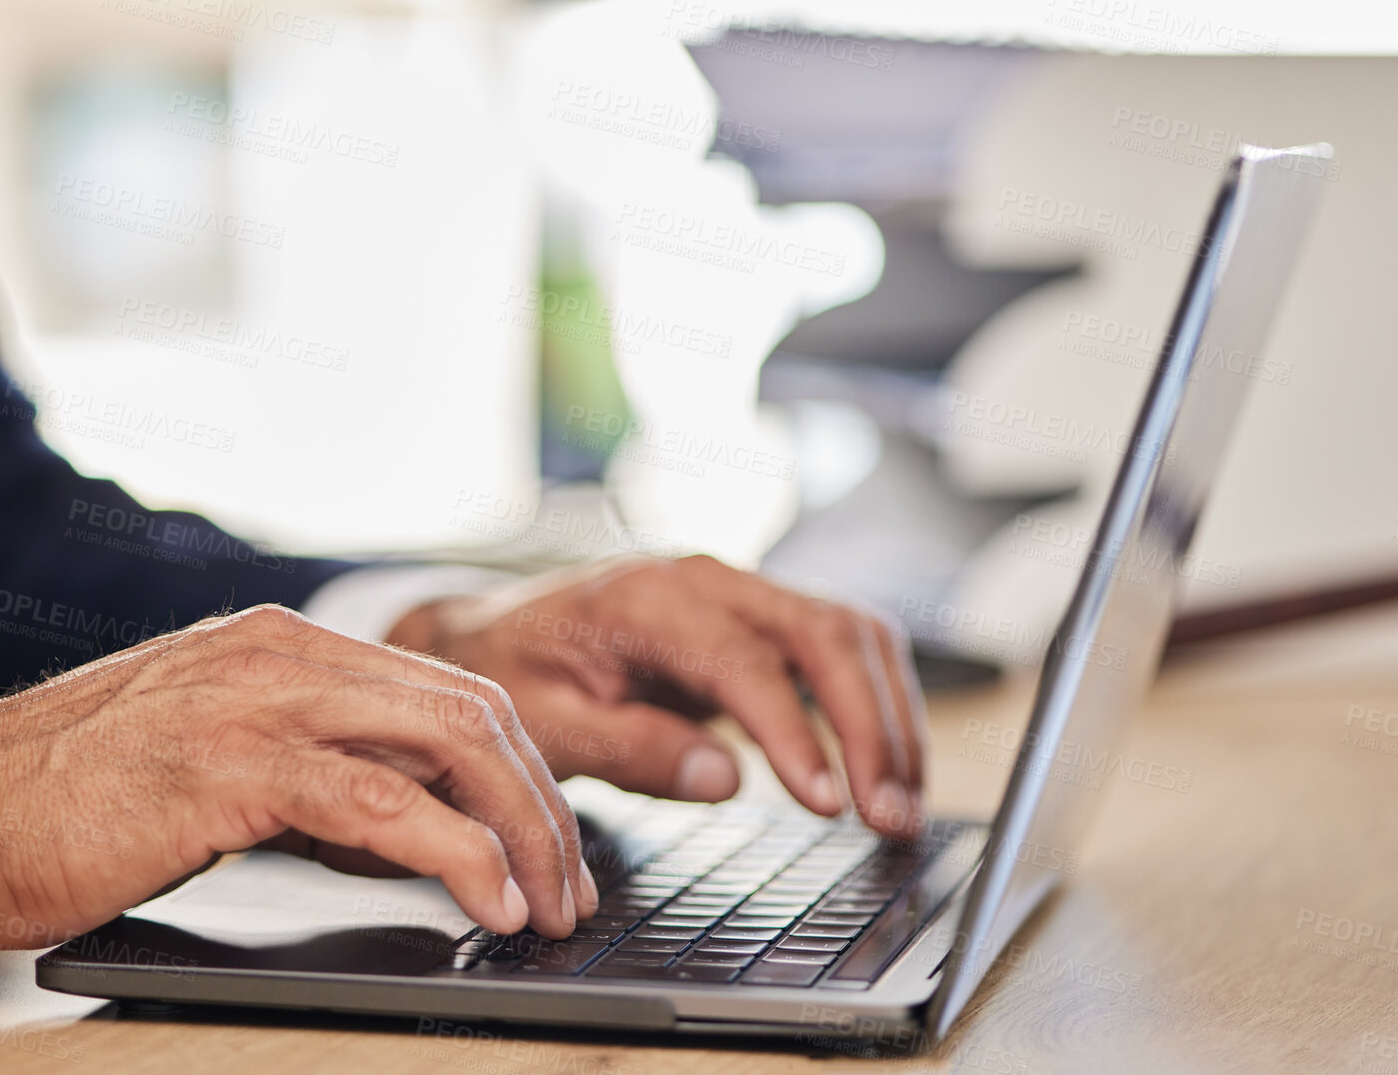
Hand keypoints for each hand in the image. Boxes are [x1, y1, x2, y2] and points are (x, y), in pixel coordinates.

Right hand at [0, 605, 594, 947]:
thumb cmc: (67, 797)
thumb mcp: (211, 756)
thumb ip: (307, 767)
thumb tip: (409, 824)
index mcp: (288, 647)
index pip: (450, 692)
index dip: (522, 768)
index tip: (549, 841)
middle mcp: (287, 654)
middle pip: (475, 710)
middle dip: (544, 802)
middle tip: (572, 885)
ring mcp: (262, 700)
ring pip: (452, 744)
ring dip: (524, 832)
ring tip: (549, 906)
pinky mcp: (235, 764)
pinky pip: (385, 804)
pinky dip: (459, 855)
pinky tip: (489, 901)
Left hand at [388, 556, 927, 837]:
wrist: (497, 633)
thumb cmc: (516, 675)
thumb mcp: (545, 724)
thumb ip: (628, 747)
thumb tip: (723, 779)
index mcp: (647, 598)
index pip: (745, 660)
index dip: (795, 733)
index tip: (827, 803)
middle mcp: (708, 580)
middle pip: (823, 632)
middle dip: (871, 727)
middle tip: (890, 817)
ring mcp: (742, 594)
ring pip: (851, 634)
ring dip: (890, 719)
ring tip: (901, 806)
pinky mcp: (762, 621)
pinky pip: (843, 649)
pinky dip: (878, 706)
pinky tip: (887, 769)